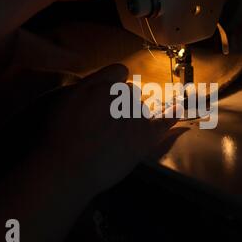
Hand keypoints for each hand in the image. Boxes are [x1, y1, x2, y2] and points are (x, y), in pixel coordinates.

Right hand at [38, 64, 177, 195]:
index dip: (111, 85)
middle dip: (121, 102)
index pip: (119, 73)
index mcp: (104, 83)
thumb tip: (115, 75)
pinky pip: (164, 121)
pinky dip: (172, 115)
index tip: (103, 99)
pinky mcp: (145, 136)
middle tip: (105, 123)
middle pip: (130, 91)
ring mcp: (137, 116)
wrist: (70, 169)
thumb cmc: (62, 135)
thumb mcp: (68, 99)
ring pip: (141, 107)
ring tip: (115, 136)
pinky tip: (178, 109)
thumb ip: (92, 83)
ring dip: (133, 116)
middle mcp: (124, 96)